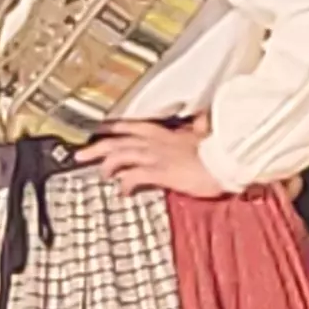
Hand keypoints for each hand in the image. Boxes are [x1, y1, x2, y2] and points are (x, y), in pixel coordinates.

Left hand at [80, 120, 227, 198]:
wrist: (228, 161)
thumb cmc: (220, 150)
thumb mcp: (208, 133)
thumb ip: (199, 126)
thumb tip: (201, 118)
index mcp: (165, 132)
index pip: (131, 126)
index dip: (112, 128)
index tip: (99, 131)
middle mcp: (156, 141)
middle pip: (117, 140)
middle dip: (97, 147)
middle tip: (80, 155)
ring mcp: (157, 156)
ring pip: (120, 155)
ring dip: (106, 164)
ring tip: (100, 174)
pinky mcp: (161, 172)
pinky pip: (134, 176)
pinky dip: (124, 183)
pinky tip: (121, 191)